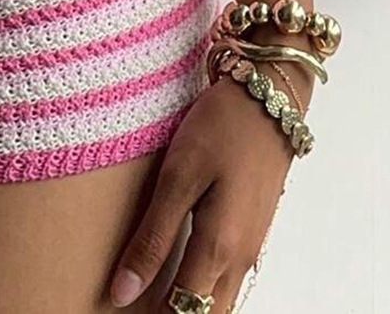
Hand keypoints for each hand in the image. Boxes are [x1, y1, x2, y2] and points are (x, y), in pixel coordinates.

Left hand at [109, 60, 309, 310]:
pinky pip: (228, 279)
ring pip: (220, 301)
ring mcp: (251, 246)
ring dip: (189, 306)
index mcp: (218, 248)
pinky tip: (180, 273)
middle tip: (134, 308)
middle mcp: (240, 258)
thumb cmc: (222, 128)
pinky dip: (204, 288)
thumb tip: (123, 292)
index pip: (183, 313)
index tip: (120, 313)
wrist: (269, 97)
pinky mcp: (252, 230)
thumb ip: (153, 238)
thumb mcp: (178, 177)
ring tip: (151, 297)